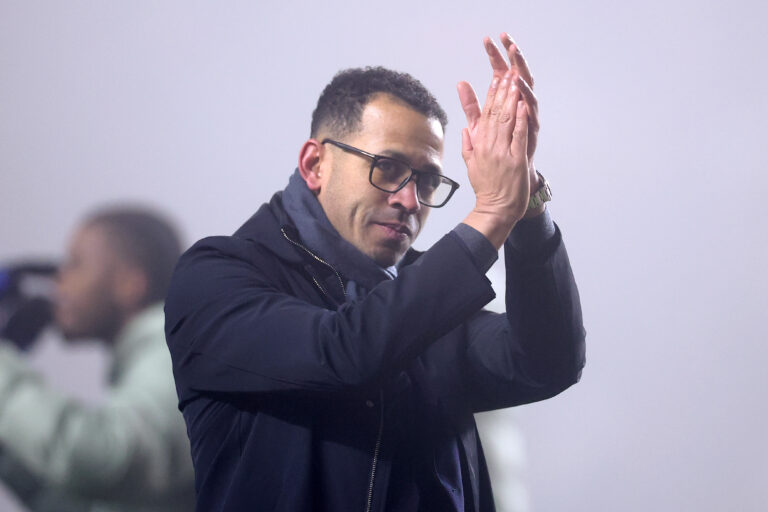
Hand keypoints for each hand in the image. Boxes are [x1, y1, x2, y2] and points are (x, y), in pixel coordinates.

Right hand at [458, 34, 540, 246]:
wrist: (495, 207)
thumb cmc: (485, 186)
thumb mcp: (471, 161)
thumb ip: (468, 142)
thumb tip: (465, 127)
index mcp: (479, 143)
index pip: (485, 114)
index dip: (491, 94)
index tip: (496, 77)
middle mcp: (489, 145)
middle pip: (495, 112)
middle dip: (502, 89)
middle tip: (508, 70)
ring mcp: (502, 151)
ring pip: (506, 120)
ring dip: (511, 98)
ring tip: (515, 80)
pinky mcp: (514, 160)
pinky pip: (517, 136)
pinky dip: (520, 119)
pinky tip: (523, 105)